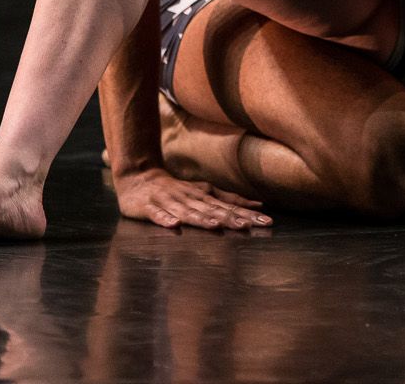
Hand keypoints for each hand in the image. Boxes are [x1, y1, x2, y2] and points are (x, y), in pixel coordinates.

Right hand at [113, 165, 271, 229]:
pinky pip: (157, 214)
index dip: (247, 214)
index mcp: (203, 197)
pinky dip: (165, 219)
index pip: (228, 207)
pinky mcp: (148, 207)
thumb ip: (228, 199)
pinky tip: (173, 226)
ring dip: (201, 219)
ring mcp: (168, 202)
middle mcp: (189, 198)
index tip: (266, 221)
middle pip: (212, 210)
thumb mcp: (203, 192)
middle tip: (248, 226)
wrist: (138, 177)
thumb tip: (257, 204)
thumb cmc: (175, 189)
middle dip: (230, 218)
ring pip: (187, 212)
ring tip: (215, 226)